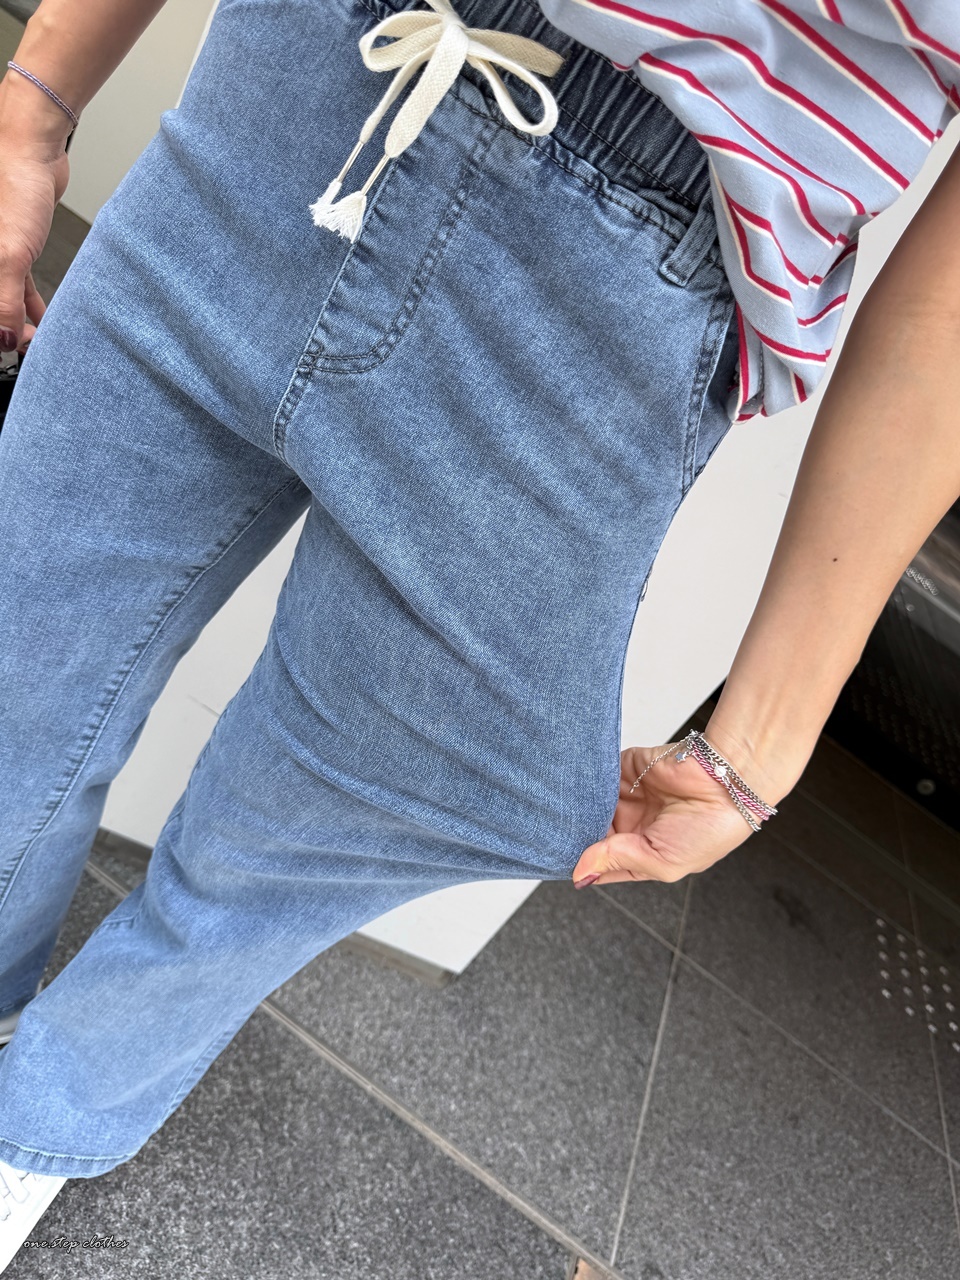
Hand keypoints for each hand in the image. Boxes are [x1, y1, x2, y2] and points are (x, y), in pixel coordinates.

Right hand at [0, 136, 69, 353]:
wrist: (33, 150)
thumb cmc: (14, 187)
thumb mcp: (8, 255)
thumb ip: (3, 302)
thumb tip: (2, 339)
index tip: (9, 352)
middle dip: (6, 329)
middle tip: (27, 351)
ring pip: (3, 297)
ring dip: (19, 322)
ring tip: (36, 342)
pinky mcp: (13, 246)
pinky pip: (16, 284)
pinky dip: (29, 304)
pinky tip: (42, 321)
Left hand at [569, 742, 759, 887]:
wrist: (726, 782)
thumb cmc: (708, 829)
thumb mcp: (662, 860)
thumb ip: (617, 861)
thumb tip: (579, 874)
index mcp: (646, 853)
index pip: (605, 862)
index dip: (584, 863)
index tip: (560, 862)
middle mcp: (636, 826)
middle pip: (594, 833)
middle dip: (577, 835)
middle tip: (555, 837)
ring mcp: (630, 796)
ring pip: (592, 805)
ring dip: (578, 810)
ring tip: (561, 816)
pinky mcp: (626, 768)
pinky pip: (598, 777)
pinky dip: (585, 784)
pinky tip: (574, 793)